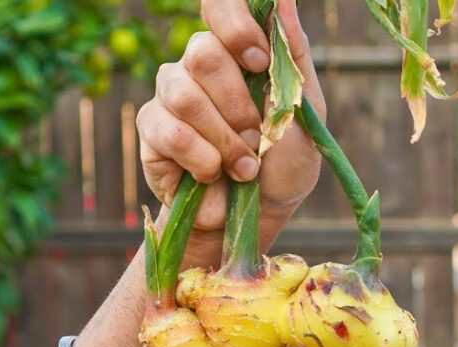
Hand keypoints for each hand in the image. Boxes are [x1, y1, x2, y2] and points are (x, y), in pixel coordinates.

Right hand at [137, 0, 325, 266]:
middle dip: (237, 103)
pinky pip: (169, 131)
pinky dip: (201, 158)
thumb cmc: (285, 162)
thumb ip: (294, 56)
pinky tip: (212, 173)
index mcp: (239, 52)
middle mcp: (200, 66)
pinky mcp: (152, 130)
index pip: (220, 5)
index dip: (233, 24)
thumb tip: (285, 1)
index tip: (258, 61)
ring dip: (223, 137)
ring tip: (244, 166)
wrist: (258, 215)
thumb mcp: (304, 112)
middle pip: (201, 51)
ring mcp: (172, 95)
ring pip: (183, 92)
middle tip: (257, 137)